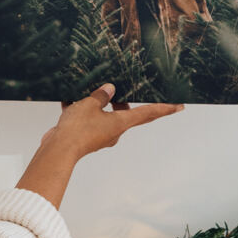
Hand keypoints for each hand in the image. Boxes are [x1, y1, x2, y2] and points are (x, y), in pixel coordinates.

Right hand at [42, 84, 183, 160]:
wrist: (58, 149)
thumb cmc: (78, 129)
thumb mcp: (90, 104)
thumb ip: (101, 95)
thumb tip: (109, 89)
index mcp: (121, 123)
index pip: (148, 113)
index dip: (164, 108)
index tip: (179, 106)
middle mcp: (114, 131)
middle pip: (124, 113)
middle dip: (120, 100)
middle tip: (118, 87)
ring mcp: (99, 135)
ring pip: (103, 115)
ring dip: (96, 104)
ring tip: (86, 91)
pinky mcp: (85, 136)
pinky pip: (86, 120)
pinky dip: (80, 110)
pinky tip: (70, 100)